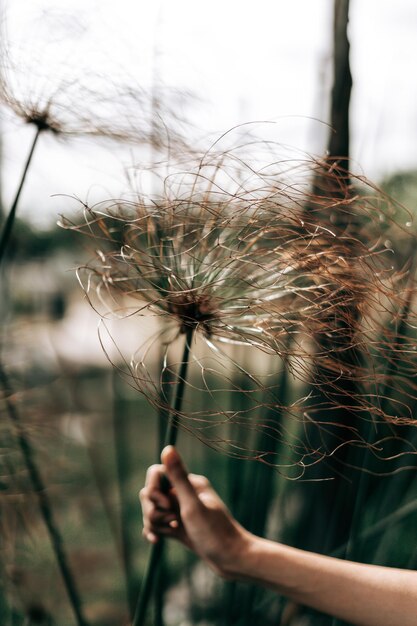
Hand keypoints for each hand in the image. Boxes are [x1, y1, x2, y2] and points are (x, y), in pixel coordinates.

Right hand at [139, 445, 249, 577]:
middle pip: (149, 493)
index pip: (155, 473)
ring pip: (151, 510)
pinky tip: (158, 541)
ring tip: (173, 532)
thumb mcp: (193, 506)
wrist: (232, 560)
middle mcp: (183, 493)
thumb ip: (178, 477)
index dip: (153, 490)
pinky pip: (156, 523)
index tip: (167, 505)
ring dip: (154, 523)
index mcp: (189, 482)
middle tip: (172, 522)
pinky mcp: (178, 526)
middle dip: (153, 510)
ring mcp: (179, 510)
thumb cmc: (215, 533)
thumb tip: (168, 448)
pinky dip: (154, 531)